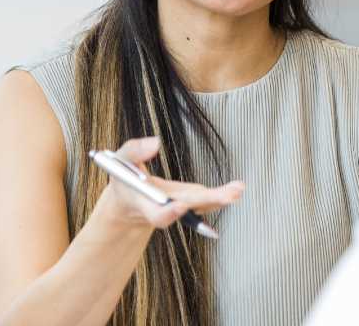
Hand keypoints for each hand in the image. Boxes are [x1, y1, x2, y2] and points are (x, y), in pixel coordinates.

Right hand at [95, 136, 243, 230]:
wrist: (130, 200)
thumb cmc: (125, 179)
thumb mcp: (120, 161)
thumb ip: (134, 151)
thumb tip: (155, 142)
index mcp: (144, 205)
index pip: (156, 215)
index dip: (168, 213)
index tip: (180, 206)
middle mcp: (166, 209)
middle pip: (188, 209)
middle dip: (208, 201)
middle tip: (228, 195)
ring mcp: (181, 207)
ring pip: (202, 205)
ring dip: (220, 198)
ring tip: (237, 189)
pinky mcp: (191, 201)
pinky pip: (207, 200)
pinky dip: (223, 195)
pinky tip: (238, 188)